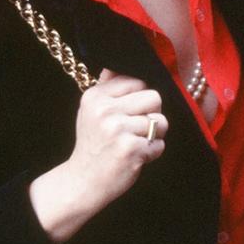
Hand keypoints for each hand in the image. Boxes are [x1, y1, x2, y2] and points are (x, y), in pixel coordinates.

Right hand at [30, 69, 167, 241]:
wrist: (82, 181)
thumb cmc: (92, 144)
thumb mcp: (90, 110)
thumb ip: (108, 86)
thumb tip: (119, 61)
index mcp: (96, 96)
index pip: (138, 81)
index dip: (141, 97)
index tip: (131, 111)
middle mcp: (105, 110)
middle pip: (154, 97)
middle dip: (152, 113)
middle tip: (137, 128)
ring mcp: (118, 130)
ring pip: (161, 121)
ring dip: (154, 135)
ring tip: (136, 142)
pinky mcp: (131, 149)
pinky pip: (159, 144)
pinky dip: (152, 152)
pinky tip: (135, 157)